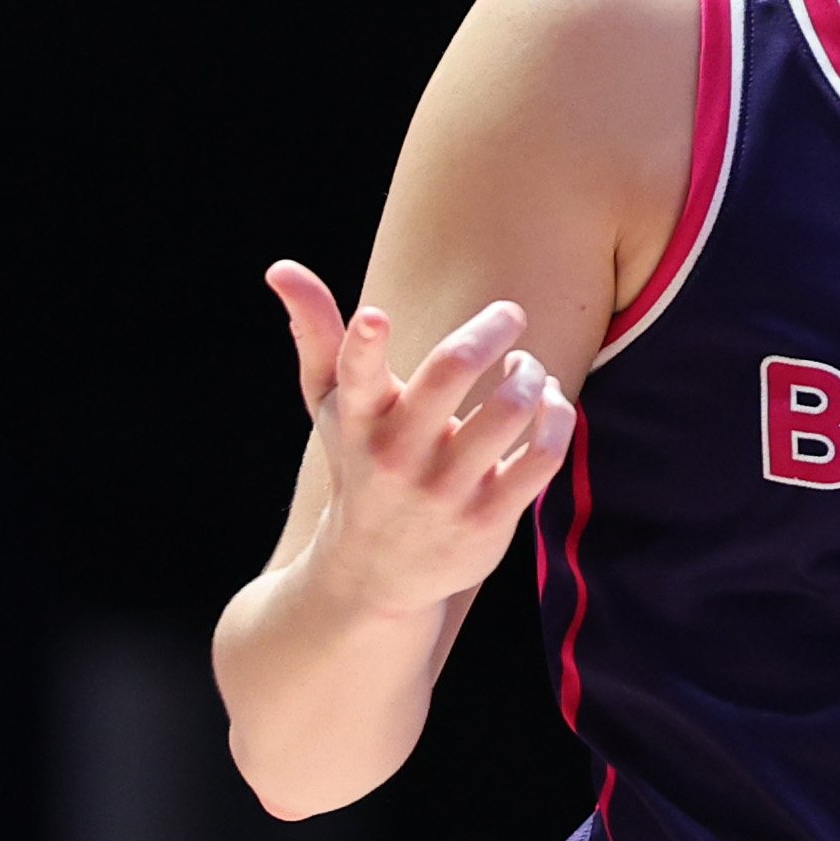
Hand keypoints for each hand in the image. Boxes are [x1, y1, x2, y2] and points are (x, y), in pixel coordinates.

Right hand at [265, 260, 576, 617]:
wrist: (375, 573)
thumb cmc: (360, 464)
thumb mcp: (331, 406)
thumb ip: (316, 334)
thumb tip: (281, 267)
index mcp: (358, 420)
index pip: (355, 376)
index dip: (365, 345)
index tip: (376, 317)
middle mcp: (397, 455)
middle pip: (450, 372)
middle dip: (489, 330)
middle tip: (509, 313)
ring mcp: (445, 489)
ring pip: (509, 408)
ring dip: (530, 373)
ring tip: (526, 368)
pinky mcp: (488, 518)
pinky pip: (541, 455)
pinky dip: (557, 417)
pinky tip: (549, 404)